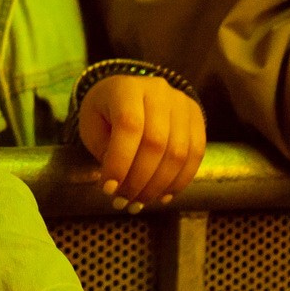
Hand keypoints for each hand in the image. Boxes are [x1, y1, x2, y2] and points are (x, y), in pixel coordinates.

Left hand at [78, 74, 205, 211]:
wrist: (130, 94)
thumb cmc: (106, 113)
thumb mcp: (93, 126)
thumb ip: (105, 150)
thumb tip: (119, 184)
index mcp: (127, 88)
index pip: (128, 126)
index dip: (120, 162)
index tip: (108, 189)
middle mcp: (159, 91)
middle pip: (156, 143)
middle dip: (139, 180)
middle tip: (124, 201)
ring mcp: (182, 103)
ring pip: (178, 152)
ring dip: (158, 186)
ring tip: (140, 202)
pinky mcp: (197, 116)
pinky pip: (196, 154)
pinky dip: (179, 181)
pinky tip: (161, 196)